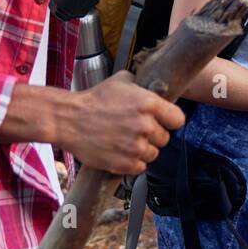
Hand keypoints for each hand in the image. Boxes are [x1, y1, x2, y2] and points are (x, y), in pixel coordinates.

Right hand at [62, 71, 185, 175]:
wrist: (69, 119)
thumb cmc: (93, 99)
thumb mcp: (121, 81)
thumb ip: (142, 87)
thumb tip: (152, 88)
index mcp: (149, 104)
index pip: (178, 119)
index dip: (170, 121)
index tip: (163, 122)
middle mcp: (146, 126)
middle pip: (164, 138)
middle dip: (153, 135)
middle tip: (135, 130)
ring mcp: (135, 147)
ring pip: (153, 154)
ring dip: (142, 150)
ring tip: (126, 141)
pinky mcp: (125, 163)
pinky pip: (140, 167)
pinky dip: (132, 162)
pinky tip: (120, 151)